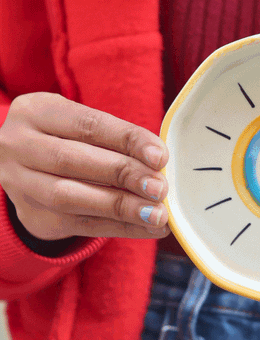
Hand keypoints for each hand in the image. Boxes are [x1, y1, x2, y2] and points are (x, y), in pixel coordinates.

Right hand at [0, 92, 170, 240]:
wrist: (26, 166)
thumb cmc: (67, 139)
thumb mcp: (80, 125)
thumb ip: (115, 139)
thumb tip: (159, 164)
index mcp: (35, 112)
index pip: (86, 124)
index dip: (126, 139)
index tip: (160, 156)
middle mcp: (19, 146)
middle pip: (71, 161)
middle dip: (123, 174)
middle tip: (159, 187)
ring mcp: (20, 184)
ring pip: (69, 198)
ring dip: (120, 207)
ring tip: (157, 213)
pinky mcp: (33, 217)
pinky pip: (79, 226)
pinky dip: (120, 227)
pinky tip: (148, 227)